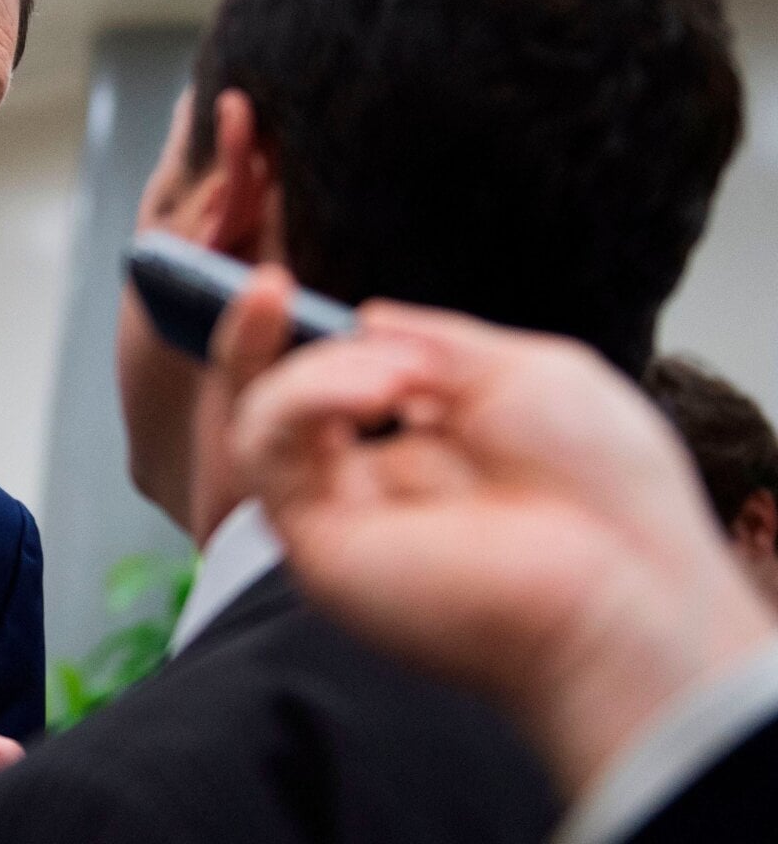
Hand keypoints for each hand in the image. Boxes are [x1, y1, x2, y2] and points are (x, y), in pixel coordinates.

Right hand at [213, 275, 775, 793]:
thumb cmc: (607, 495)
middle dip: (254, 342)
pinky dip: (305, 397)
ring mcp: (346, 521)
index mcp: (437, 457)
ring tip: (397, 375)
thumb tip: (366, 319)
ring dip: (320, 370)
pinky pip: (265, 451)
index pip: (347, 391)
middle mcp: (381, 492)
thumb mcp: (530, 374)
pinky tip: (376, 390)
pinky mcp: (317, 547)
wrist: (625, 590)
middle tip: (270, 289)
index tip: (297, 290)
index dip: (319, 343)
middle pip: (280, 407)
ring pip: (266, 421)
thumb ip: (441, 342)